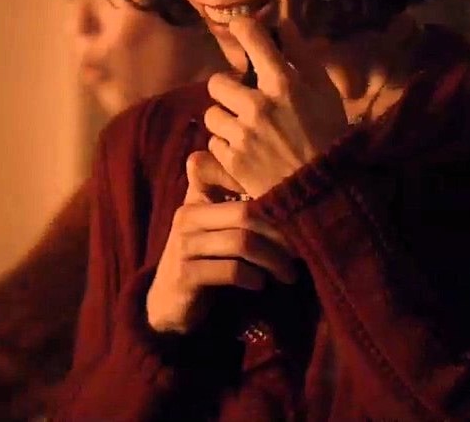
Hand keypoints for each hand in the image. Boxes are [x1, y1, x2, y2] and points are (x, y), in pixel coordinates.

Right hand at [145, 151, 297, 334]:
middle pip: (245, 211)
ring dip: (273, 260)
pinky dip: (254, 277)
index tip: (282, 198)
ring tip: (288, 273)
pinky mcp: (186, 275)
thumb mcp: (215, 227)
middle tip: (300, 250)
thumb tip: (287, 188)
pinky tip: (260, 283)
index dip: (245, 175)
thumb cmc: (204, 260)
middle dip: (280, 232)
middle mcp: (187, 215)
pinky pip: (232, 270)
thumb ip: (237, 203)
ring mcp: (184, 245)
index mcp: (195, 198)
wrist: (169, 303)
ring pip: (242, 242)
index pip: (210, 167)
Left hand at [204, 18, 347, 197]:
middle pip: (218, 82)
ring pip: (212, 114)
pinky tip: (246, 151)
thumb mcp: (325, 91)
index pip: (251, 38)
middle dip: (228, 90)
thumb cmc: (329, 136)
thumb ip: (302, 55)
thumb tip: (282, 23)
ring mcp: (242, 134)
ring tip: (245, 130)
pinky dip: (226, 146)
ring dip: (225, 120)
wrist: (325, 193)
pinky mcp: (232, 161)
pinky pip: (214, 143)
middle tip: (244, 101)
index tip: (241, 31)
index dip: (243, 29)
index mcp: (284, 84)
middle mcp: (258, 105)